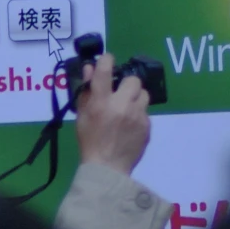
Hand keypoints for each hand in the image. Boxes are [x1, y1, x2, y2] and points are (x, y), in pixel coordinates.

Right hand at [73, 58, 151, 175]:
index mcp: (101, 103)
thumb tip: (91, 69)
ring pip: (143, 95)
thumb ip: (86, 92)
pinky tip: (130, 126)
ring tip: (126, 110)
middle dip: (126, 85)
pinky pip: (145, 113)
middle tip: (119, 94)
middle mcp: (122, 105)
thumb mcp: (81, 117)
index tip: (107, 60)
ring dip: (135, 99)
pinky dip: (138, 115)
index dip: (106, 60)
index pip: (104, 71)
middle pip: (133, 80)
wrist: (107, 168)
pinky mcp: (148, 126)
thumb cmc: (90, 141)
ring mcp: (137, 116)